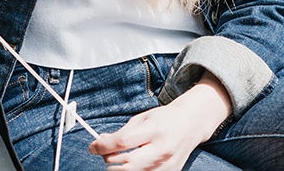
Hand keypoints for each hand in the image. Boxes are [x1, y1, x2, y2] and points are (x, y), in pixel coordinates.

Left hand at [88, 73, 231, 169]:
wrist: (190, 124)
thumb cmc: (164, 119)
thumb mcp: (142, 118)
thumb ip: (122, 132)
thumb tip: (101, 142)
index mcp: (154, 130)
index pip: (122, 142)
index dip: (103, 146)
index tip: (93, 147)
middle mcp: (162, 149)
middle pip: (126, 164)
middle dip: (109, 160)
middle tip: (104, 153)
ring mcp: (167, 164)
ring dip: (119, 168)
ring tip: (118, 157)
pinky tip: (132, 162)